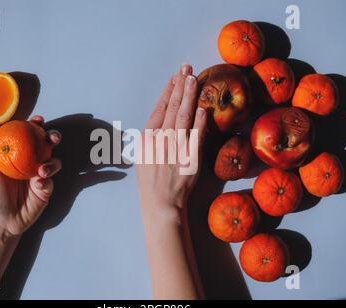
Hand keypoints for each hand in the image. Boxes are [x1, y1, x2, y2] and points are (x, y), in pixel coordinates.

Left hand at [0, 115, 61, 237]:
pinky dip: (46, 181)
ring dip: (52, 163)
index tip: (38, 120)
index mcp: (18, 155)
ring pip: (54, 162)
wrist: (3, 221)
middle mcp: (32, 163)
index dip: (35, 126)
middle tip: (53, 138)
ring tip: (42, 170)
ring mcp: (41, 176)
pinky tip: (39, 185)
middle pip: (47, 145)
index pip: (29, 136)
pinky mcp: (46, 189)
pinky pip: (51, 181)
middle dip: (53, 138)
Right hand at [137, 64, 206, 218]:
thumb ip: (153, 136)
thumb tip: (163, 117)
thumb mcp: (144, 155)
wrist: (161, 202)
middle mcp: (161, 140)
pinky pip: (196, 136)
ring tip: (194, 79)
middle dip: (180, 86)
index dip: (168, 91)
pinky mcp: (190, 158)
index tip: (175, 77)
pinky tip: (202, 108)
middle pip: (171, 107)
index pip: (159, 108)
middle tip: (187, 68)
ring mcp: (175, 148)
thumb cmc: (151, 180)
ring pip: (183, 117)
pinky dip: (199, 122)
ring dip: (189, 96)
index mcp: (148, 138)